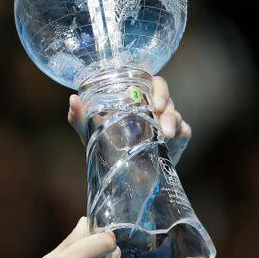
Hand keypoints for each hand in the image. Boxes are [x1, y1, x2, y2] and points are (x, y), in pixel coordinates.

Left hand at [67, 76, 191, 163]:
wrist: (119, 172)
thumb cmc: (105, 144)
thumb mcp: (90, 132)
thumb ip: (79, 118)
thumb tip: (73, 100)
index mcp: (137, 100)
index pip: (154, 84)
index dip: (159, 89)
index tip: (157, 102)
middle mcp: (154, 108)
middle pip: (168, 99)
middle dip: (168, 108)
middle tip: (161, 121)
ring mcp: (167, 122)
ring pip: (176, 115)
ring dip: (172, 123)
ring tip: (166, 136)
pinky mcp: (177, 139)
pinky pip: (185, 132)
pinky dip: (181, 136)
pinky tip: (173, 144)